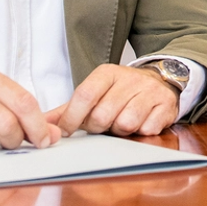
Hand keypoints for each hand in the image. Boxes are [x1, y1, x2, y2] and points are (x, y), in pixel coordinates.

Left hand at [46, 64, 179, 136]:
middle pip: (102, 115)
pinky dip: (142, 132)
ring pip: (125, 124)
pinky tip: (142, 122)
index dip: (72, 118)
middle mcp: (129, 78)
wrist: (159, 82)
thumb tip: (41, 124)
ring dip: (122, 130)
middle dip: (100, 127)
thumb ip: (68, 109)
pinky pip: (146, 129)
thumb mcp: (95, 93)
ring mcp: (149, 91)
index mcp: (107, 73)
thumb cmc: (121, 92)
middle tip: (105, 124)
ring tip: (123, 122)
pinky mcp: (165, 104)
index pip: (84, 96)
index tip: (68, 131)